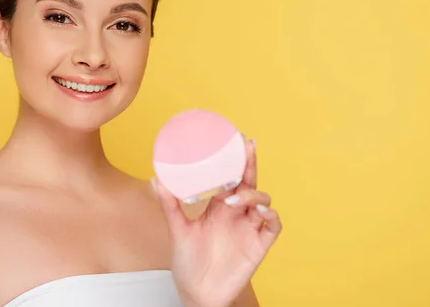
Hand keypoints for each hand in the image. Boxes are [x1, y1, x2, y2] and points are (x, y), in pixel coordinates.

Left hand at [153, 137, 281, 306]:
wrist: (197, 293)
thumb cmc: (188, 262)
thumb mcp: (178, 230)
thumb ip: (170, 206)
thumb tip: (156, 178)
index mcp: (219, 206)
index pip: (231, 177)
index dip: (235, 159)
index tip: (234, 139)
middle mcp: (236, 213)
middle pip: (249, 182)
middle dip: (250, 163)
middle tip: (248, 145)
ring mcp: (249, 228)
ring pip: (263, 200)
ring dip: (254, 194)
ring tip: (237, 198)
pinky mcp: (258, 245)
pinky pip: (273, 225)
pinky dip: (271, 214)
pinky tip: (261, 209)